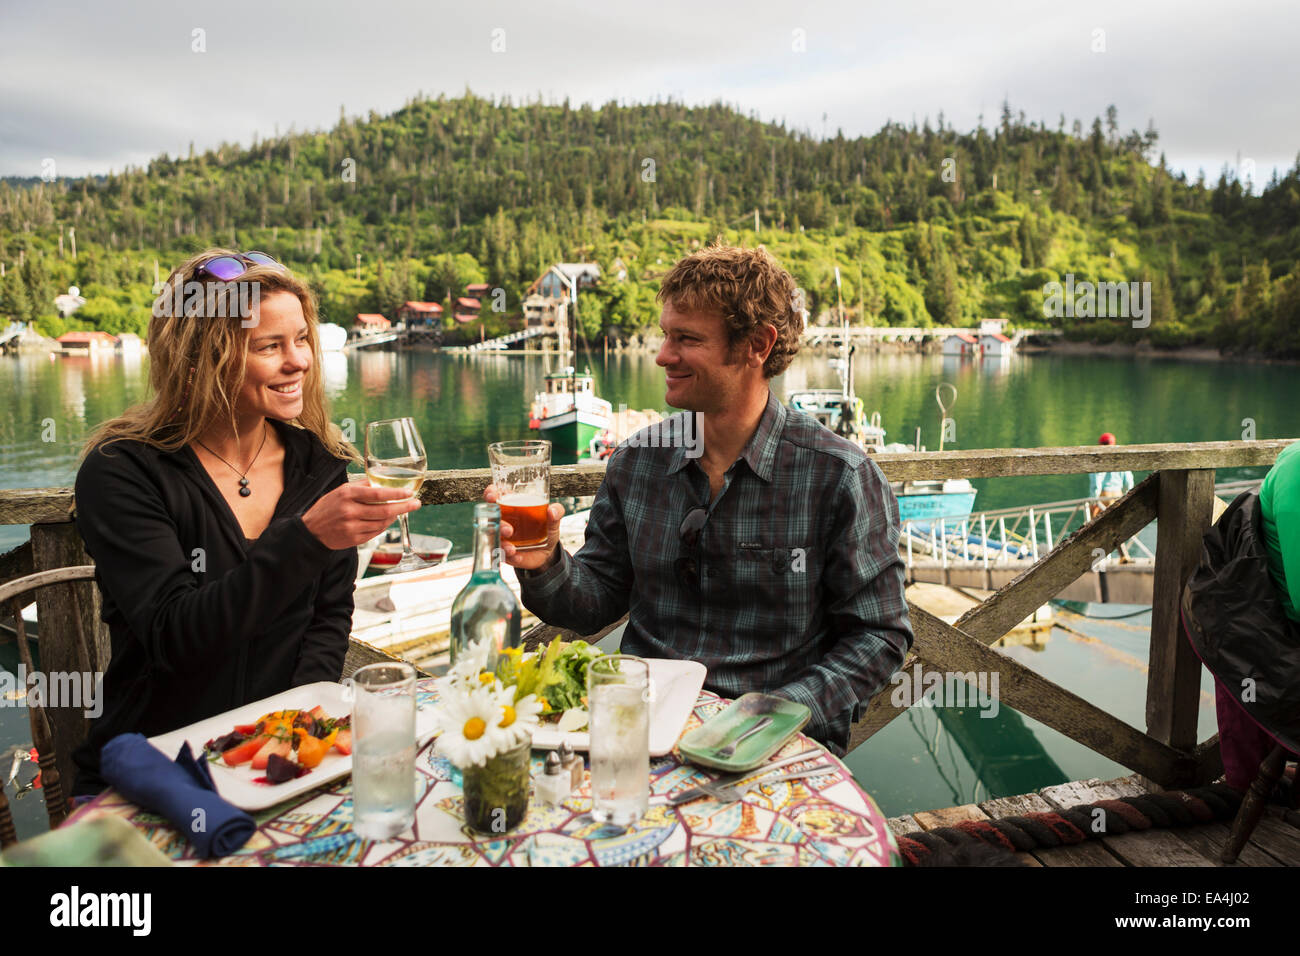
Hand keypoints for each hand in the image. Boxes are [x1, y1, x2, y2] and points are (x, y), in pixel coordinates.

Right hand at [302, 479, 421, 549]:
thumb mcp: (341, 490)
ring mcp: (352, 527)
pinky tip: (387, 521)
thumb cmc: (328, 507)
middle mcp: (350, 511)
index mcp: (348, 495)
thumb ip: (362, 486)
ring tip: (401, 511)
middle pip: (384, 511)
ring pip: (382, 523)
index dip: (397, 494)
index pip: (378, 494)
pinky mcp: (353, 539)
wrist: (311, 531)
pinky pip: (375, 533)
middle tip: (416, 504)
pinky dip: (384, 527)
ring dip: (394, 517)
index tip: (409, 493)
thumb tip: (382, 481)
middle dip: (404, 507)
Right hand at [485, 483, 565, 570]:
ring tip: (512, 549)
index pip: (494, 497)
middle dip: (497, 523)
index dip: (490, 494)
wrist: (547, 552)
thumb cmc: (545, 528)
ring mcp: (502, 537)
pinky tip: (517, 556)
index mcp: (510, 507)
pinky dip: (509, 556)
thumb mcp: (553, 520)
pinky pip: (502, 555)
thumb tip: (552, 510)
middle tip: (509, 530)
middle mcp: (502, 521)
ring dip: (501, 543)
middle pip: (491, 518)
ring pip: (494, 539)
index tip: (492, 496)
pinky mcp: (504, 553)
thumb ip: (556, 511)